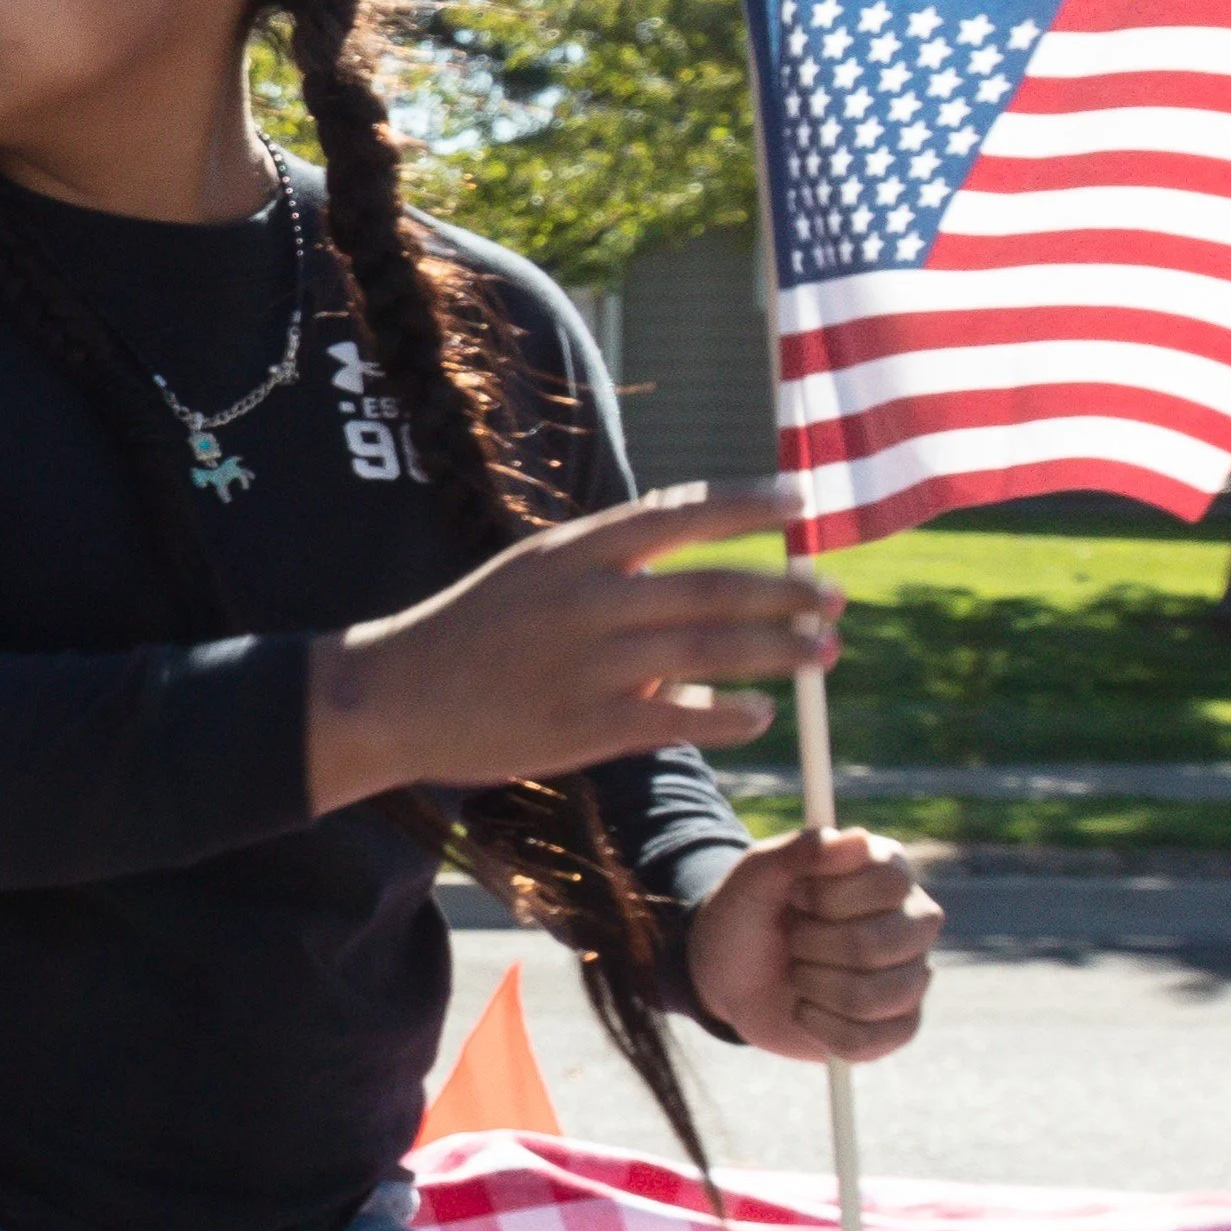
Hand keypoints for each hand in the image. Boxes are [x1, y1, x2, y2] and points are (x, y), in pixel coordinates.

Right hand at [305, 481, 841, 813]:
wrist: (393, 695)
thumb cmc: (472, 634)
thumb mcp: (535, 580)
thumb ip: (613, 583)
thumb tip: (691, 612)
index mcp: (575, 548)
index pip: (681, 512)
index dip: (749, 506)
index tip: (804, 504)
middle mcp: (587, 596)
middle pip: (713, 584)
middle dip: (787, 591)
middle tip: (837, 597)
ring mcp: (585, 662)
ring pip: (708, 648)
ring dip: (779, 650)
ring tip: (827, 652)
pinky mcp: (580, 726)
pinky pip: (675, 716)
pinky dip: (727, 714)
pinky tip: (761, 716)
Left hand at [685, 828, 942, 1061]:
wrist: (726, 973)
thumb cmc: (748, 913)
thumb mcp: (757, 874)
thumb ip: (800, 851)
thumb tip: (856, 839)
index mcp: (888, 871)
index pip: (889, 882)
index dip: (832, 896)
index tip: (797, 896)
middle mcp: (913, 920)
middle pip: (883, 942)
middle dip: (814, 945)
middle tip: (794, 938)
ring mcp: (912, 976)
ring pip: (875, 996)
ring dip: (814, 986)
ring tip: (798, 973)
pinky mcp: (898, 1027)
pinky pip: (868, 1040)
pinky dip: (819, 1027)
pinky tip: (805, 1010)